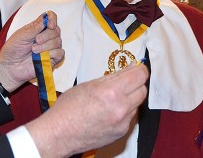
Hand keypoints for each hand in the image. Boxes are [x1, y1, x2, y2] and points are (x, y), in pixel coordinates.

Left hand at [0, 11, 62, 91]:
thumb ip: (34, 28)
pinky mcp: (52, 59)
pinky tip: (43, 56)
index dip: (52, 19)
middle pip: (56, 30)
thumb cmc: (13, 50)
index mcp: (38, 28)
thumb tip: (46, 20)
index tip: (49, 25)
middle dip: (47, 35)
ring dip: (46, 46)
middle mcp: (46, 37)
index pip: (51, 18)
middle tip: (36, 41)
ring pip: (58, 41)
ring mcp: (49, 48)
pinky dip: (52, 54)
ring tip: (34, 51)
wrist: (10, 67)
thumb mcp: (21, 36)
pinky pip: (60, 53)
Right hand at [25, 63, 148, 157]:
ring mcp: (123, 123)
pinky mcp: (121, 133)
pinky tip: (109, 111)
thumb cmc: (69, 108)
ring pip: (137, 105)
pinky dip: (124, 112)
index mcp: (112, 92)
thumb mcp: (89, 84)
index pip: (140, 76)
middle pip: (143, 91)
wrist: (60, 134)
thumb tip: (130, 68)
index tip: (137, 68)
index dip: (140, 70)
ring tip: (112, 99)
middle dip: (136, 84)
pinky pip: (130, 118)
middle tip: (125, 82)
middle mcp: (121, 108)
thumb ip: (113, 77)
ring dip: (130, 99)